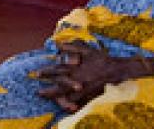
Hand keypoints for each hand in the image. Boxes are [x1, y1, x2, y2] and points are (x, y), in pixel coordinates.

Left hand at [36, 44, 153, 112]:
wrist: (117, 70)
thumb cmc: (101, 59)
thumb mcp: (87, 50)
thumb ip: (73, 47)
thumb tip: (59, 44)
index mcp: (77, 68)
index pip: (59, 70)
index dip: (47, 72)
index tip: (37, 74)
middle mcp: (79, 78)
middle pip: (61, 86)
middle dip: (50, 90)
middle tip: (38, 93)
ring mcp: (85, 88)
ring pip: (70, 96)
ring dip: (58, 99)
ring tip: (51, 103)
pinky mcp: (91, 94)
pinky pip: (81, 102)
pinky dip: (73, 105)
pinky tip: (66, 109)